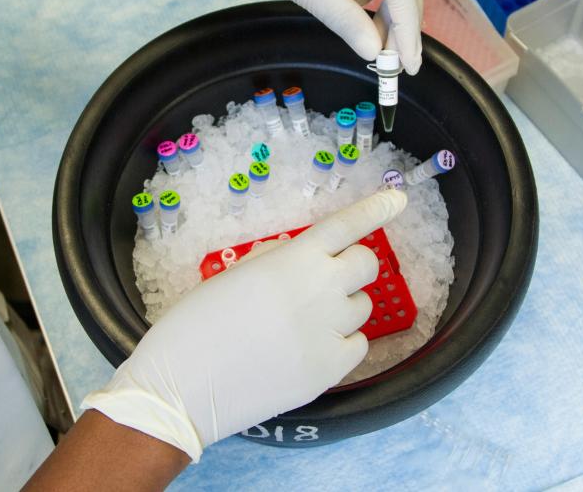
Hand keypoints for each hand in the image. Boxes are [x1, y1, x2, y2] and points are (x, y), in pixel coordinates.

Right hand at [82, 189, 407, 460]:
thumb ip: (277, 259)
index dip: (375, 209)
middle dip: (352, 264)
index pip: (346, 224)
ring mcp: (329, 331)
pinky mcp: (331, 370)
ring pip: (362, 306)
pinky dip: (342, 341)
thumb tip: (301, 255)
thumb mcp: (236, 273)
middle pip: (366, 264)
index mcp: (293, 259)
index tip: (397, 198)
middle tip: (328, 276)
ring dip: (343, 305)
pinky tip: (311, 346)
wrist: (184, 384)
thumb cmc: (198, 321)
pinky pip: (357, 345)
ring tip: (306, 320)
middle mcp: (320, 289)